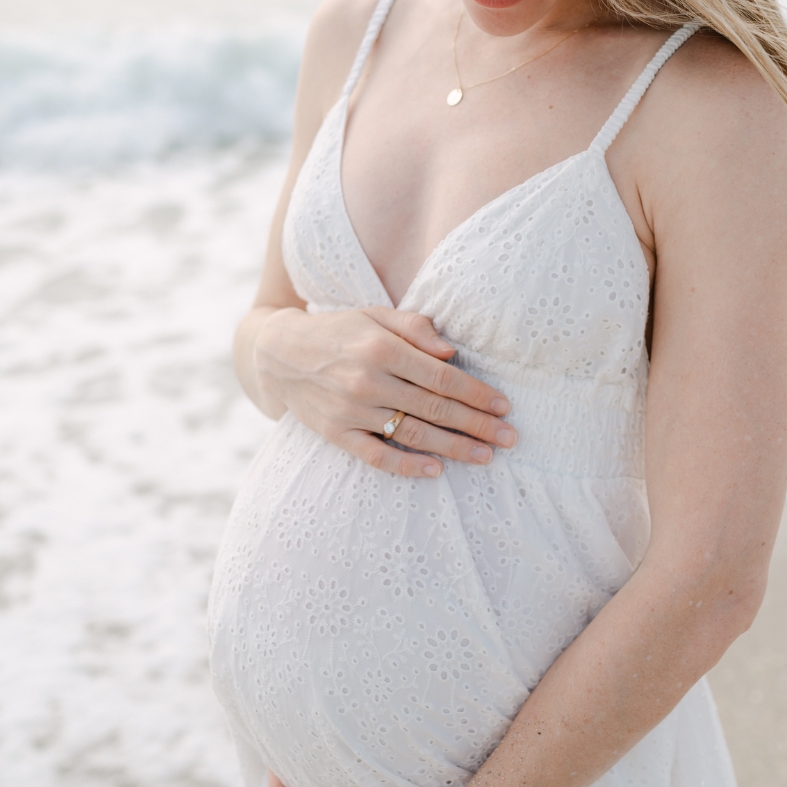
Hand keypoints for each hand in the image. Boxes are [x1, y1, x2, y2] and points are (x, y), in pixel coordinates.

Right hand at [252, 306, 514, 477]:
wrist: (277, 354)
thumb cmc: (336, 331)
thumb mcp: (373, 315)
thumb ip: (414, 328)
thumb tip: (451, 352)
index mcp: (381, 348)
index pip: (442, 377)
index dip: (477, 393)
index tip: (504, 406)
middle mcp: (367, 380)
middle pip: (435, 409)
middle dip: (478, 425)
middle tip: (510, 438)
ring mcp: (350, 410)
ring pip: (413, 434)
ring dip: (454, 448)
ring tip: (486, 457)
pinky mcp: (335, 433)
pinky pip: (376, 456)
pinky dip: (407, 466)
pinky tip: (435, 471)